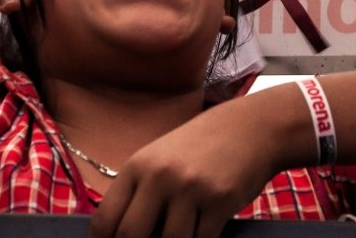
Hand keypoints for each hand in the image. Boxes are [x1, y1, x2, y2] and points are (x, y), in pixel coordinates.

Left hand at [88, 99, 282, 237]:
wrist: (249, 128)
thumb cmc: (200, 148)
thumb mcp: (161, 160)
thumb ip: (139, 193)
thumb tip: (119, 235)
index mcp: (138, 166)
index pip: (106, 220)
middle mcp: (160, 176)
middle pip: (131, 236)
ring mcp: (190, 188)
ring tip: (179, 236)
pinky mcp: (219, 201)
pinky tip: (200, 236)